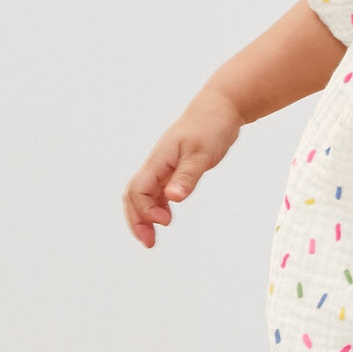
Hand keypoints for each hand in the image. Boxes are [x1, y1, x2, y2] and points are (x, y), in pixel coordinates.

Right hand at [123, 91, 242, 246]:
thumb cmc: (210, 127)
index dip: (145, 210)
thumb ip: (187, 176)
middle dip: (136, 220)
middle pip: (133, 195)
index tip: (165, 222)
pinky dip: (156, 207)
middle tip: (148, 242)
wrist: (219, 109)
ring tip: (151, 238)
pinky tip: (165, 218)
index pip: (138, 190)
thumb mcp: (201, 153)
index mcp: (159, 160)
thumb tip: (172, 199)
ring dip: (144, 216)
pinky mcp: (173, 169)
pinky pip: (157, 191)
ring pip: (143, 195)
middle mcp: (156, 165)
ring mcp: (163, 167)